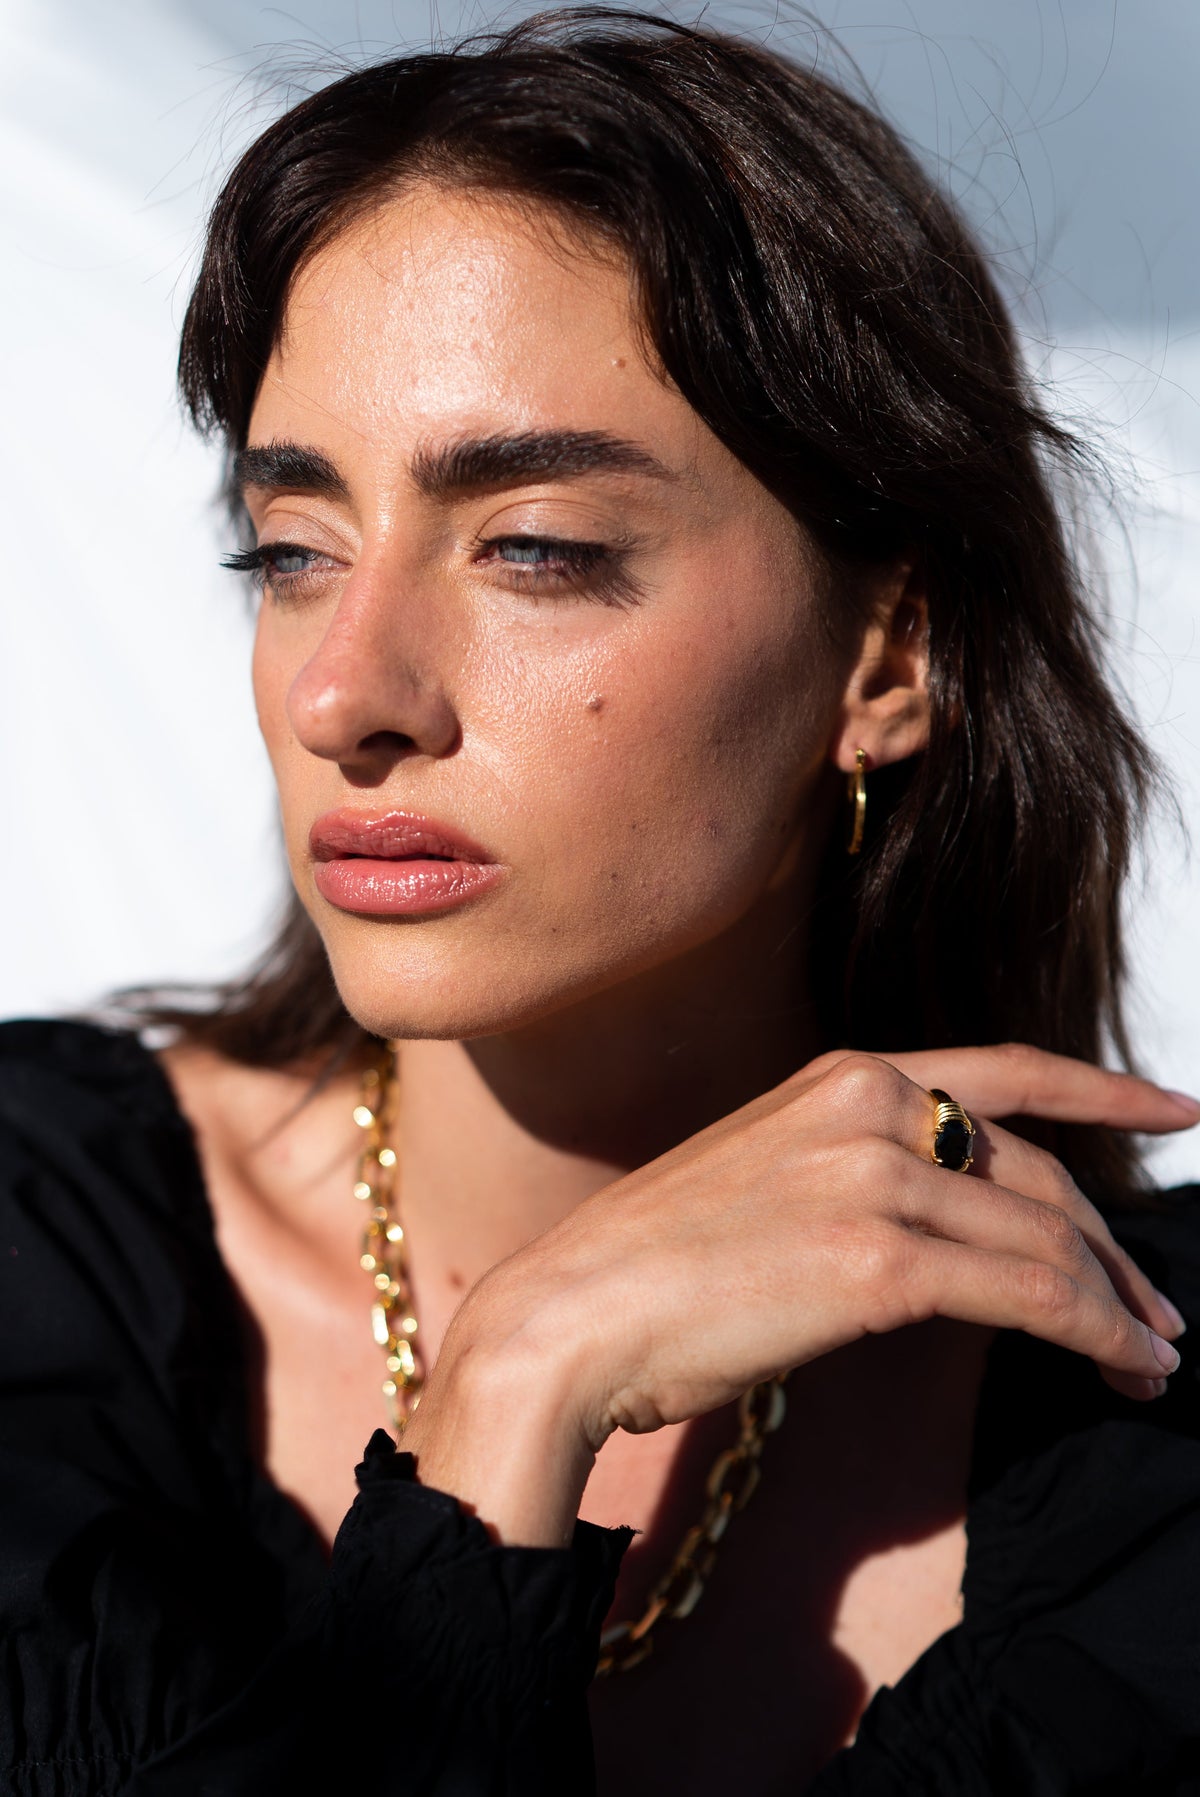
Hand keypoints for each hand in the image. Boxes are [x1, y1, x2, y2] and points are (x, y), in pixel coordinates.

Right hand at [408, 1047, 1194, 1543]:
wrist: (572, 1314)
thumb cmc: (655, 1266)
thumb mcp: (766, 1176)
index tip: (1174, 1105)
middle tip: (1157, 1311)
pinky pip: (1031, 1295)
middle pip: (1038, 1172)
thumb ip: (858, 1171)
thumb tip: (952, 1225)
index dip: (1104, 1089)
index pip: (1004, 1070)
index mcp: (841, 1076)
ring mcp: (875, 1176)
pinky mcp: (878, 1259)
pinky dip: (1095, 1334)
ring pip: (1047, 1238)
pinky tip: (1120, 1368)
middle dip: (1112, 1249)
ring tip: (1149, 1358)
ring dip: (1118, 1306)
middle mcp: (870, 1105)